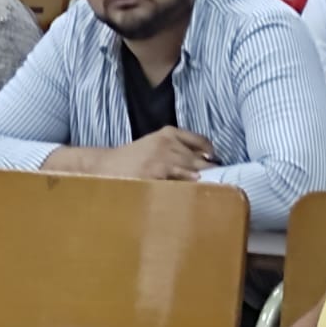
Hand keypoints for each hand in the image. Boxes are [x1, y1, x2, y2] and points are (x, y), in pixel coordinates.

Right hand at [98, 127, 216, 180]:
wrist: (107, 165)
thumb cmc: (133, 158)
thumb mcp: (155, 145)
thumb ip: (177, 149)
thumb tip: (206, 161)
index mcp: (169, 132)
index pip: (201, 141)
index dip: (211, 154)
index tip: (214, 164)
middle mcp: (167, 142)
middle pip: (199, 158)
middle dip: (209, 171)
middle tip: (218, 181)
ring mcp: (162, 158)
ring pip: (192, 170)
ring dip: (202, 181)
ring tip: (209, 189)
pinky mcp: (156, 173)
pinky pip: (178, 182)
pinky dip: (187, 188)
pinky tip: (191, 194)